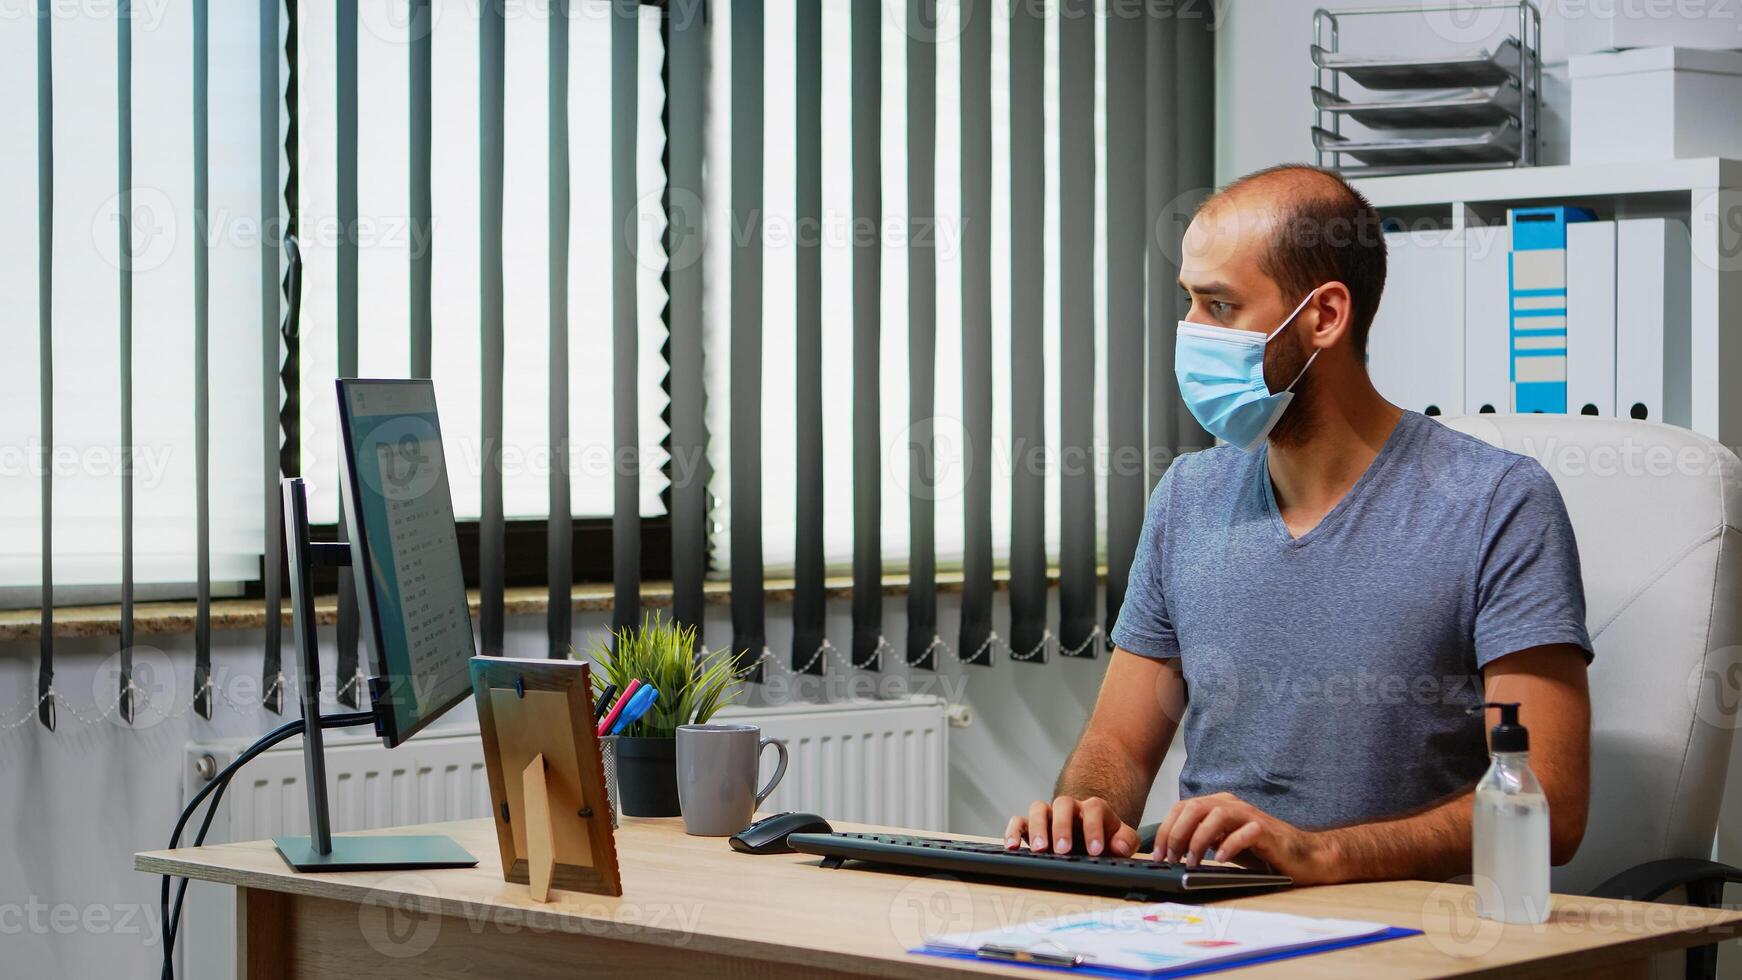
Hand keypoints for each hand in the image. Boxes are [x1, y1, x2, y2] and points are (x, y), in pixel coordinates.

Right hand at [1004, 796, 1140, 856]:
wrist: (1090, 836)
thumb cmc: (1106, 840)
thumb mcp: (1122, 839)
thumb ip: (1125, 841)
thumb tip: (1118, 847)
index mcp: (1094, 808)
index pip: (1094, 809)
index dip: (1094, 829)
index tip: (1095, 851)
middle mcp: (1069, 808)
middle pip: (1063, 804)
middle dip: (1062, 827)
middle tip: (1064, 850)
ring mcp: (1049, 815)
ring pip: (1038, 809)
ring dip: (1037, 828)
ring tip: (1040, 850)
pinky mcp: (1031, 825)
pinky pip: (1018, 821)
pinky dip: (1013, 831)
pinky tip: (1012, 847)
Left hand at [1154, 792, 1338, 884]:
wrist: (1303, 856)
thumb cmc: (1261, 851)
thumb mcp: (1223, 844)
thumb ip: (1200, 841)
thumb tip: (1171, 850)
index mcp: (1217, 805)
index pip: (1182, 808)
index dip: (1166, 830)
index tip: (1158, 854)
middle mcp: (1232, 805)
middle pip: (1195, 807)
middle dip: (1177, 833)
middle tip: (1172, 858)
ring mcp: (1250, 816)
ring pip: (1216, 815)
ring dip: (1199, 839)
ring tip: (1194, 862)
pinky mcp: (1267, 831)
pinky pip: (1245, 832)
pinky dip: (1229, 845)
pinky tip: (1221, 859)